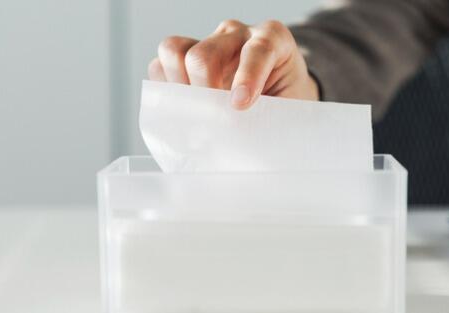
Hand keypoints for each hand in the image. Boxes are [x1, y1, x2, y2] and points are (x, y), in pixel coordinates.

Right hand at [149, 19, 318, 109]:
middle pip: (205, 54)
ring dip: (179, 86)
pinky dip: (166, 88)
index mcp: (273, 40)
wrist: (282, 98)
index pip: (257, 50)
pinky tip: (185, 108)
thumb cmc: (287, 104)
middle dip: (204, 91)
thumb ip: (267, 116)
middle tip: (212, 119)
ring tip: (196, 112)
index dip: (246, 78)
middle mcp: (238, 35)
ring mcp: (210, 43)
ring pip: (175, 50)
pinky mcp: (187, 55)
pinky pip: (161, 64)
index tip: (240, 105)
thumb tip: (237, 140)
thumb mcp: (288, 109)